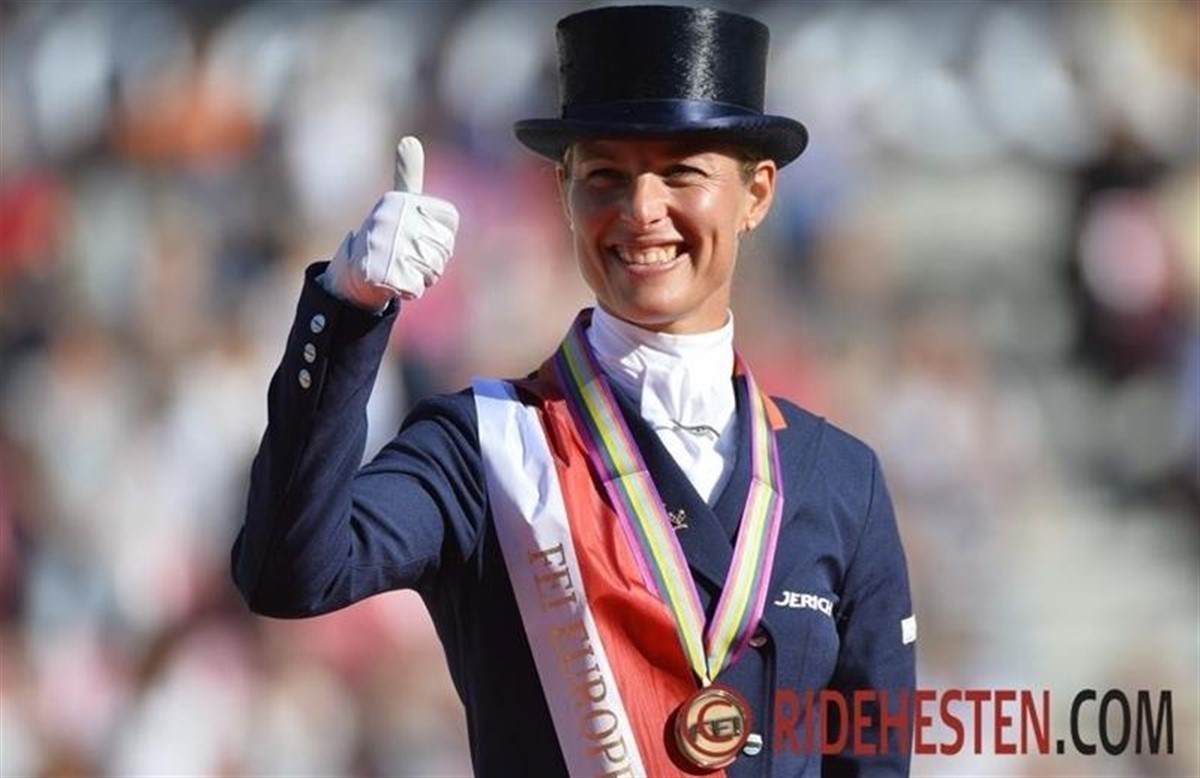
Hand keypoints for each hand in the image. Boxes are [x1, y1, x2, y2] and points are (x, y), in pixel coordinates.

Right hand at [321, 137, 459, 310]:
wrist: (354, 269)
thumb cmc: (385, 235)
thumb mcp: (399, 203)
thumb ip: (408, 175)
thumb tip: (409, 140)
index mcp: (403, 202)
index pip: (449, 222)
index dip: (440, 234)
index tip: (420, 233)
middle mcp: (395, 222)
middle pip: (444, 248)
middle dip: (432, 258)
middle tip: (407, 253)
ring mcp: (390, 249)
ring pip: (433, 270)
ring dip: (421, 275)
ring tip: (400, 265)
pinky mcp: (386, 276)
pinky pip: (418, 288)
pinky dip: (409, 289)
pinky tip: (393, 280)